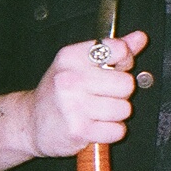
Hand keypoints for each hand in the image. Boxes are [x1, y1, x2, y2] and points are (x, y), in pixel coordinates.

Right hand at [23, 31, 147, 158]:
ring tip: (97, 112)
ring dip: (116, 114)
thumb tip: (140, 38)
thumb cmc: (58, 92)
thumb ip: (113, 51)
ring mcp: (73, 105)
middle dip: (120, 93)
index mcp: (71, 57)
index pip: (118, 50)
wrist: (30, 122)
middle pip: (126, 84)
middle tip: (102, 96)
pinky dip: (111, 132)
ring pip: (124, 109)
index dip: (124, 61)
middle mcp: (70, 79)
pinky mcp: (79, 130)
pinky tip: (95, 126)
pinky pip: (117, 131)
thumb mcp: (79, 64)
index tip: (113, 69)